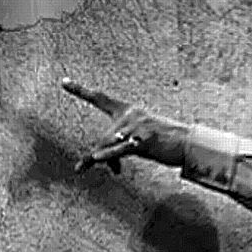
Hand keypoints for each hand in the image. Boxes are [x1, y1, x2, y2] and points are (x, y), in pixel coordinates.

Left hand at [61, 78, 190, 173]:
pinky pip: (120, 150)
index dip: (81, 90)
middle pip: (103, 138)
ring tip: (112, 171)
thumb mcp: (141, 142)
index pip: (100, 98)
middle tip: (109, 170)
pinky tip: (95, 159)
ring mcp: (136, 128)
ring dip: (108, 161)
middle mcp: (130, 116)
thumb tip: (113, 167)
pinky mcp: (143, 141)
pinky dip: (108, 156)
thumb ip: (123, 149)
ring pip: (109, 146)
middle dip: (101, 156)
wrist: (188, 144)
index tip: (64, 81)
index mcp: (129, 111)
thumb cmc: (165, 143)